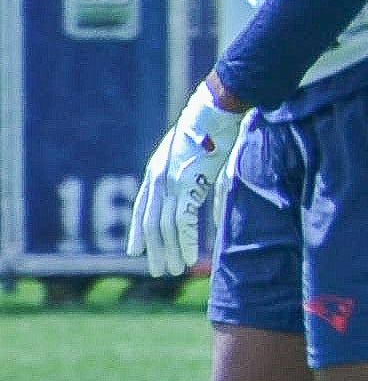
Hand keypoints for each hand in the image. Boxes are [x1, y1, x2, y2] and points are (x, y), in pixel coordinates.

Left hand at [131, 84, 249, 277]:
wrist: (219, 109)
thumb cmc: (217, 131)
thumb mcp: (208, 163)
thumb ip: (209, 194)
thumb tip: (214, 219)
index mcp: (158, 171)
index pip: (142, 208)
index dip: (137, 231)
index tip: (135, 252)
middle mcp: (159, 178)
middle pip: (151, 222)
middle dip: (154, 249)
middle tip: (158, 271)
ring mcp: (172, 182)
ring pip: (165, 225)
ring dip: (169, 250)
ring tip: (173, 270)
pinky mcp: (188, 184)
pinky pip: (183, 220)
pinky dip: (185, 241)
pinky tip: (188, 257)